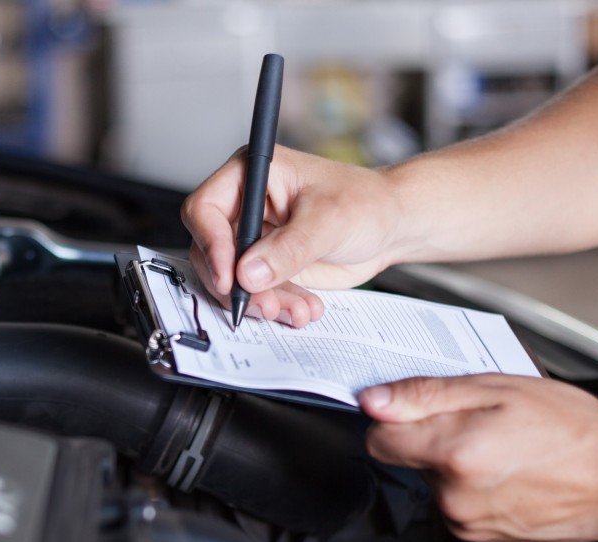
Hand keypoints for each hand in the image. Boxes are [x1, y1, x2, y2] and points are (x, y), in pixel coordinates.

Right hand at [181, 145, 405, 326]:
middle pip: (212, 251)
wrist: (392, 227)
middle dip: (236, 284)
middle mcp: (246, 206)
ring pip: (232, 279)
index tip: (230, 276)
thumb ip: (288, 248)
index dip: (211, 244)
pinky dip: (276, 307)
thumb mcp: (328, 221)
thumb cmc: (366, 203)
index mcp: (251, 174)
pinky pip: (256, 293)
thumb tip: (248, 272)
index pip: (206, 209)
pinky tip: (303, 309)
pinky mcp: (268, 266)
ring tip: (293, 310)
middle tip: (262, 303)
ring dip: (259, 302)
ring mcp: (255, 239)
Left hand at [359, 375, 597, 541]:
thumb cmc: (574, 430)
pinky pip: (462, 505)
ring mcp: (469, 522)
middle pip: (412, 461)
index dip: (394, 418)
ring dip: (459, 464)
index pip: (379, 441)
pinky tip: (514, 471)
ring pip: (438, 483)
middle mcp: (453, 497)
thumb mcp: (498, 389)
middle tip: (485, 421)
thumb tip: (374, 400)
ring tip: (508, 447)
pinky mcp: (486, 538)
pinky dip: (478, 487)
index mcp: (452, 454)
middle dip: (436, 437)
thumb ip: (426, 394)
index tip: (415, 407)